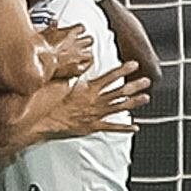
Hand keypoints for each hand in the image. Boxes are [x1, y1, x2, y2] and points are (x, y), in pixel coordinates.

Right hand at [18, 62, 148, 143]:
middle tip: (146, 81)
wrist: (44, 121)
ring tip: (145, 98)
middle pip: (120, 92)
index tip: (134, 65)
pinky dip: (124, 128)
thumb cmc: (50, 102)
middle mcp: (96, 101)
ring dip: (134, 102)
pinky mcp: (93, 127)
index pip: (110, 77)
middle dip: (135, 86)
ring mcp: (96, 115)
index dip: (123, 70)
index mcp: (89, 89)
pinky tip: (135, 126)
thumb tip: (78, 63)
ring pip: (119, 107)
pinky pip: (112, 127)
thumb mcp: (60, 82)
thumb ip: (72, 72)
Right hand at [36, 22, 95, 80]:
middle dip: (86, 43)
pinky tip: (83, 65)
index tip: (78, 31)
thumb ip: (51, 27)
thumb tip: (53, 22)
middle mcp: (76, 44)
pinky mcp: (79, 67)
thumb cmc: (41, 49)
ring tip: (83, 56)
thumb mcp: (44, 33)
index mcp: (69, 34)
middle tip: (82, 45)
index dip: (80, 30)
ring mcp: (78, 56)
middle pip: (89, 40)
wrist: (42, 63)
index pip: (81, 28)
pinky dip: (86, 65)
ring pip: (90, 53)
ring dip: (87, 54)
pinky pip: (88, 65)